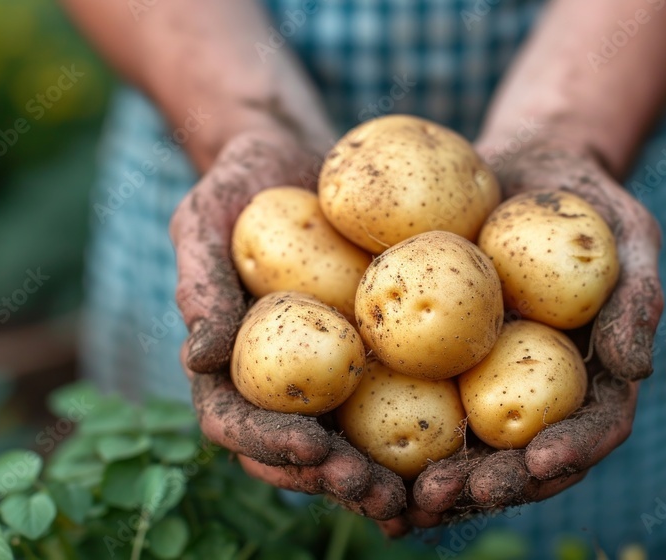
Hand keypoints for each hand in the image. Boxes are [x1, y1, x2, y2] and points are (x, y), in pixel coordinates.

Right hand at [169, 125, 405, 519]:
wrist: (300, 157)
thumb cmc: (238, 184)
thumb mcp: (206, 220)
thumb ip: (199, 284)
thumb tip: (197, 360)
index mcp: (229, 367)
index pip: (237, 424)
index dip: (270, 445)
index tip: (312, 447)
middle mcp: (282, 383)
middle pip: (301, 452)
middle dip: (337, 479)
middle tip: (379, 493)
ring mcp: (333, 374)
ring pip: (355, 442)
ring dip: (386, 475)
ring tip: (426, 493)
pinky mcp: (382, 353)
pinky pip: (406, 394)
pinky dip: (431, 427)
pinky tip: (468, 443)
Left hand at [389, 145, 663, 533]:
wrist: (517, 168)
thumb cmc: (584, 200)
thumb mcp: (626, 233)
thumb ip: (637, 296)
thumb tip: (638, 370)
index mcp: (592, 378)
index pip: (592, 430)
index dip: (568, 452)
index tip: (536, 460)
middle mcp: (538, 393)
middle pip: (521, 459)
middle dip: (489, 485)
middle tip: (447, 492)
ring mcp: (484, 384)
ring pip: (464, 450)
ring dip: (434, 482)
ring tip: (396, 501)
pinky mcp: (434, 364)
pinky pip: (410, 405)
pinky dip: (385, 442)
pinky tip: (347, 457)